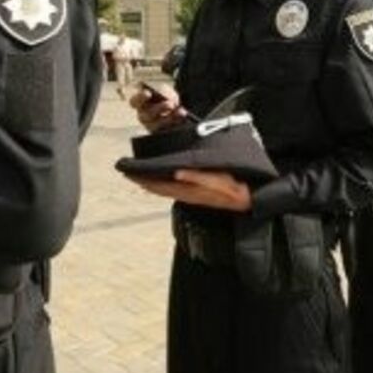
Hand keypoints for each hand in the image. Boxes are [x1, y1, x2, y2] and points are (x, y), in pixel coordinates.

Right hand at [128, 82, 188, 131]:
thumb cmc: (164, 96)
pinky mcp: (162, 132)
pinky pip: (168, 130)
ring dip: (170, 118)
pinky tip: (183, 115)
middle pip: (147, 115)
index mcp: (139, 103)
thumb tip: (166, 97)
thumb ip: (163, 91)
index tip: (148, 93)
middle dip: (160, 109)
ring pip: (157, 125)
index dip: (140, 98)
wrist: (174, 106)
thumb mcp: (164, 90)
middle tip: (170, 104)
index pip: (134, 102)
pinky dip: (177, 122)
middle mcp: (143, 115)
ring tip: (181, 111)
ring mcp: (151, 126)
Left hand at [130, 169, 252, 211]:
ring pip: (164, 190)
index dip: (144, 179)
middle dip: (143, 181)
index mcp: (188, 189)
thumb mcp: (216, 179)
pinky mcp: (195, 194)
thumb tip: (177, 173)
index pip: (160, 185)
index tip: (130, 173)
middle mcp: (186, 193)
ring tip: (139, 177)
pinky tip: (160, 182)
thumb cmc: (232, 187)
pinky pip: (172, 190)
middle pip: (158, 188)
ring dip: (151, 184)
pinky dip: (162, 185)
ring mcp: (190, 195)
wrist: (243, 200)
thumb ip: (196, 176)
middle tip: (128, 174)